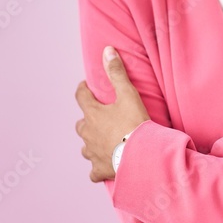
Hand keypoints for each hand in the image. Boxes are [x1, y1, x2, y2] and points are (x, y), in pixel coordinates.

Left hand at [75, 46, 150, 181]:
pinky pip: (93, 171)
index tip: (86, 87)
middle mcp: (88, 133)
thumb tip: (107, 50)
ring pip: (85, 147)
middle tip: (98, 116)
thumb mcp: (128, 94)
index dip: (83, 90)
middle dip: (88, 119)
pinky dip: (96, 168)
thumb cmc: (134, 124)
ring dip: (91, 142)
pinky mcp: (99, 170)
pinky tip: (102, 167)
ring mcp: (92, 153)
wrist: (141, 156)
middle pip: (81, 124)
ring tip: (102, 141)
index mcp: (92, 114)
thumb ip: (117, 73)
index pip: (81, 97)